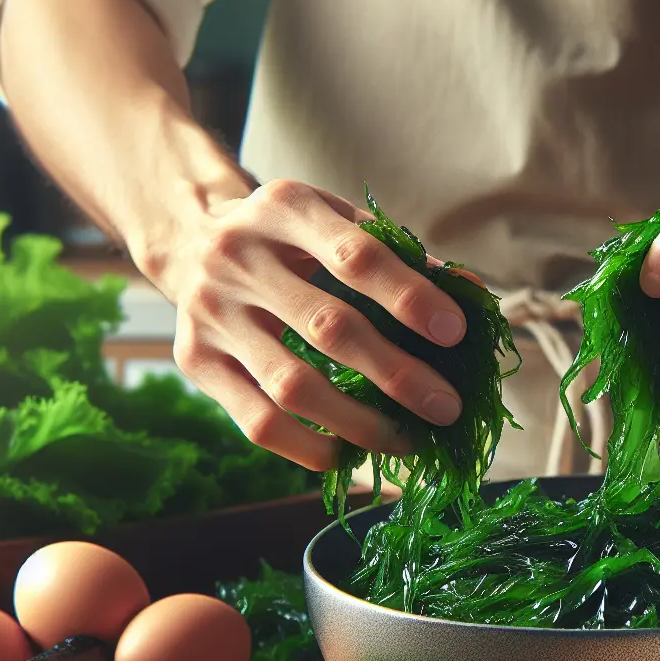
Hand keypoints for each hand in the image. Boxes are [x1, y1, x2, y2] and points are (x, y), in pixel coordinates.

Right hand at [148, 179, 469, 471]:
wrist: (190, 238)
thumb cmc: (290, 238)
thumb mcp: (336, 223)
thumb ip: (399, 256)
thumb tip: (470, 294)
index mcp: (284, 207)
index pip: (355, 256)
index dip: (409, 297)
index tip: (455, 334)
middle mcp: (238, 257)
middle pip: (328, 328)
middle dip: (397, 374)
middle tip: (446, 407)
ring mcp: (211, 313)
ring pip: (292, 385)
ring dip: (359, 423)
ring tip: (406, 439)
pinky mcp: (194, 361)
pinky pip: (257, 421)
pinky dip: (309, 446)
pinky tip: (347, 453)